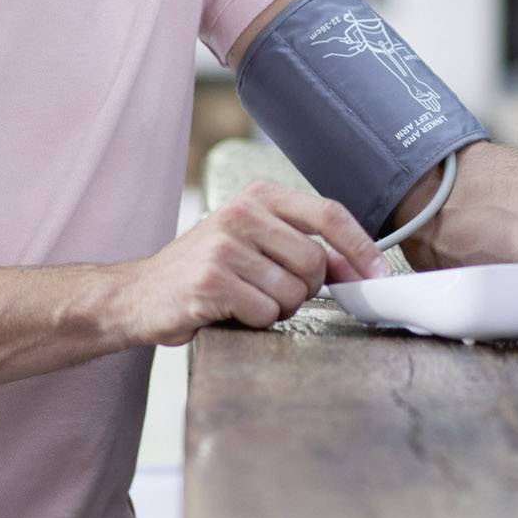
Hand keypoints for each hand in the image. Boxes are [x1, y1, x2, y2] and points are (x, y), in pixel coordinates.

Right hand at [120, 182, 383, 346]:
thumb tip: (357, 268)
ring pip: (292, 293)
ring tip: (245, 299)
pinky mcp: (211, 281)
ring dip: (277, 308)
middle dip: (305, 289)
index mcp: (258, 195)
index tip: (377, 273)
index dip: (360, 246)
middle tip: (273, 292)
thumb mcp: (253, 242)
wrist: (140, 294)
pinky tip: (228, 310)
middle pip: (315, 262)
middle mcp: (242, 213)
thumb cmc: (206, 269)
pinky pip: (264, 313)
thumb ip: (301, 247)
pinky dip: (254, 322)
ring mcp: (225, 246)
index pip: (328, 214)